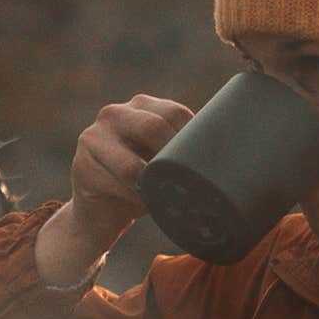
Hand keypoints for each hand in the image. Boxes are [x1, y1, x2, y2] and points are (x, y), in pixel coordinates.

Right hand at [36, 90, 194, 284]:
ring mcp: (93, 137)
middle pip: (152, 128)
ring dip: (151, 187)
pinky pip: (114, 185)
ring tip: (163, 199)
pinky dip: (132, 199)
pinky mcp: (81, 165)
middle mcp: (114, 114)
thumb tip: (238, 154)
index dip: (192, 137)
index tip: (206, 163)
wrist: (99, 213)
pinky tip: (141, 205)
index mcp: (140, 106)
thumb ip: (185, 148)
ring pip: (131, 164)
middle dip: (173, 159)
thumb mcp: (162, 159)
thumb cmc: (141, 183)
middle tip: (186, 183)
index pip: (174, 112)